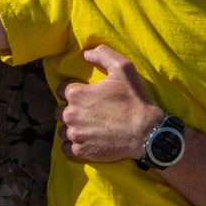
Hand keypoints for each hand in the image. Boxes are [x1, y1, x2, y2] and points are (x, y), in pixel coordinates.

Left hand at [54, 45, 163, 161]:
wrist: (146, 132)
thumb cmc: (134, 99)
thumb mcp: (123, 68)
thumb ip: (103, 54)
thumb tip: (86, 53)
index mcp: (76, 94)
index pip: (61, 90)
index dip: (72, 91)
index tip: (84, 95)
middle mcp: (71, 114)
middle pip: (60, 111)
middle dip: (70, 110)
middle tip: (86, 112)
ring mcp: (75, 134)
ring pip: (62, 130)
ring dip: (70, 128)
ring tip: (85, 127)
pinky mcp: (81, 151)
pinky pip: (65, 148)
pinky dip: (72, 145)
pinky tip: (84, 140)